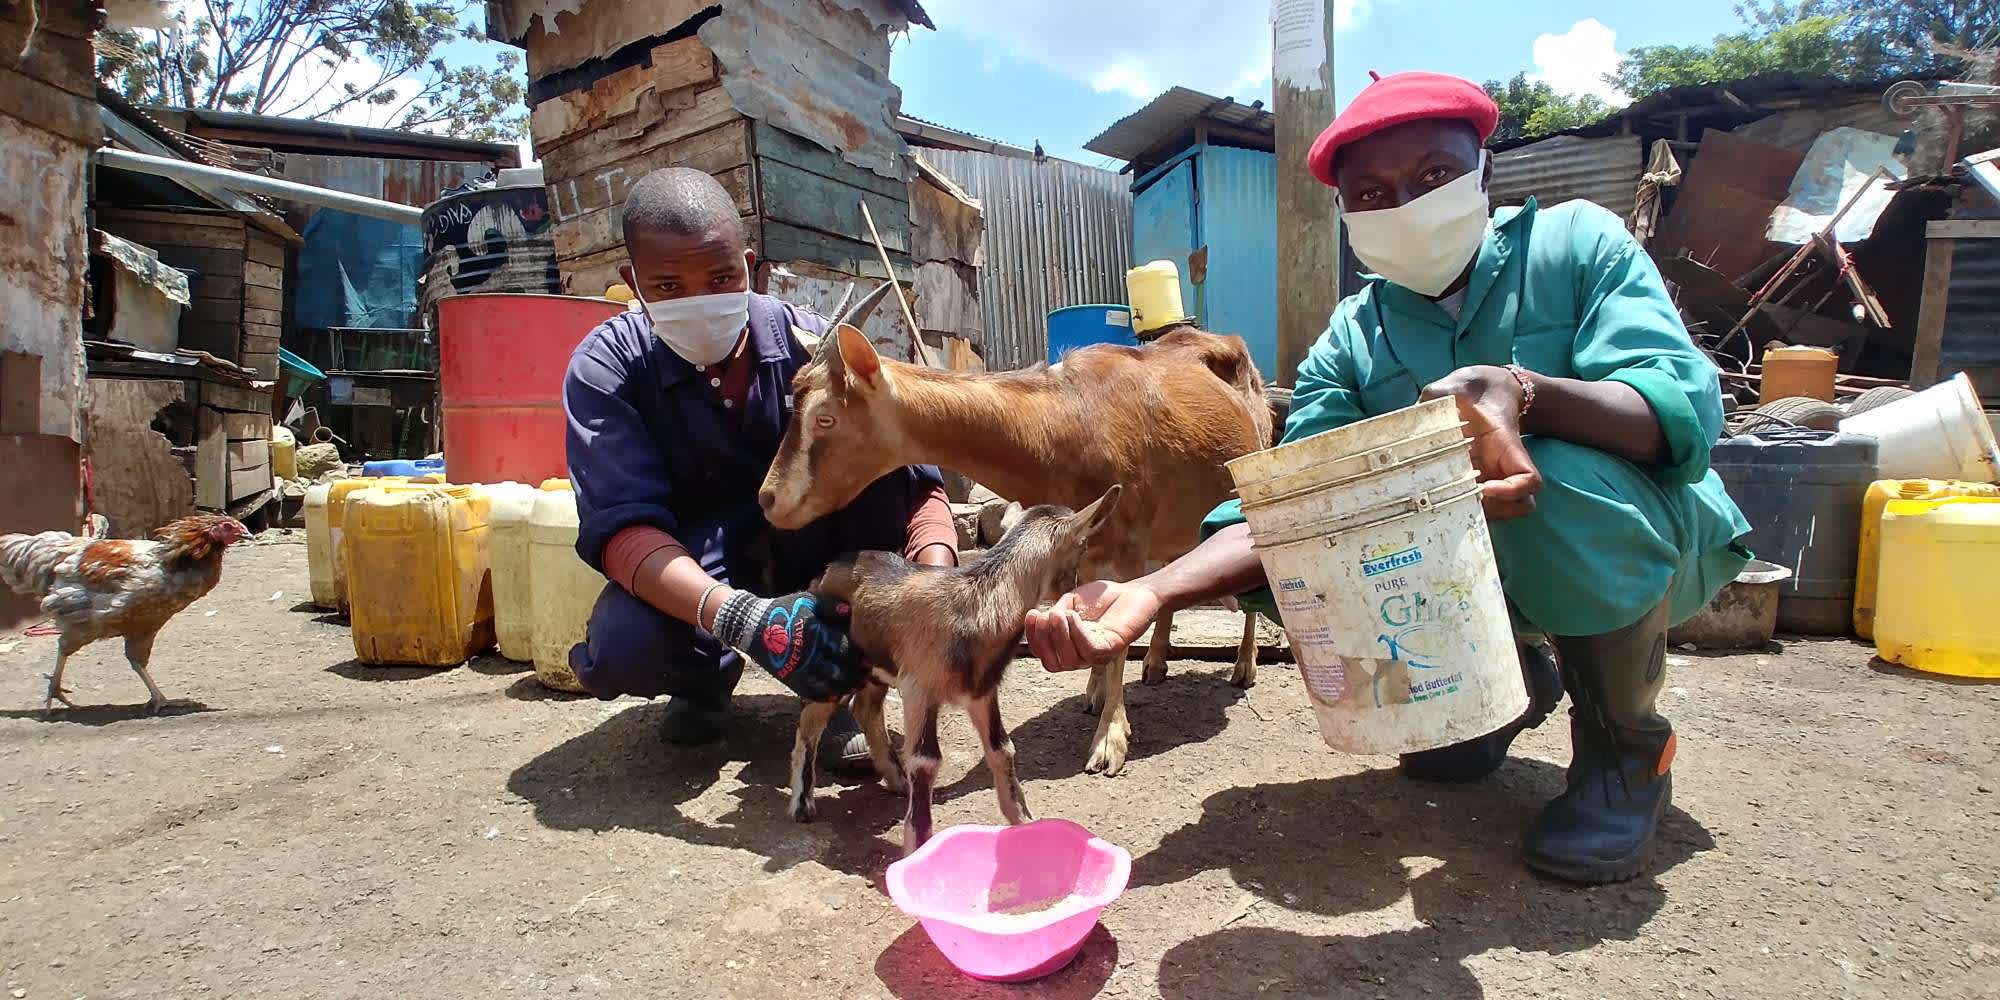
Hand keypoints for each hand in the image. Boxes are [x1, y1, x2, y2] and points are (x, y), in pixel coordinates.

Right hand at [711, 589, 868, 701]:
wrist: (753, 626)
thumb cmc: (785, 610)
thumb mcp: (808, 600)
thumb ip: (831, 606)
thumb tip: (852, 611)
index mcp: (816, 633)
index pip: (845, 649)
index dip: (859, 656)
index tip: (869, 659)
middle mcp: (809, 653)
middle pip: (840, 670)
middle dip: (856, 674)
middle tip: (866, 675)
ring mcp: (799, 669)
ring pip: (829, 684)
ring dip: (846, 687)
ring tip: (856, 685)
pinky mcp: (791, 680)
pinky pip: (812, 693)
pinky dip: (827, 695)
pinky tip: (837, 694)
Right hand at [1023, 580, 1162, 671]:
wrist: (1133, 591)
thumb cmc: (1101, 599)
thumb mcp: (1070, 603)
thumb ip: (1054, 613)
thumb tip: (1039, 621)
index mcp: (1069, 648)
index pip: (1044, 655)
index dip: (1034, 639)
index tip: (1032, 614)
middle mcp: (1081, 657)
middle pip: (1054, 664)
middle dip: (1044, 640)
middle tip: (1047, 615)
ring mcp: (1097, 656)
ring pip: (1070, 660)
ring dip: (1060, 636)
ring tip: (1061, 613)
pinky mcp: (1112, 648)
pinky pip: (1090, 650)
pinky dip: (1077, 634)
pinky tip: (1073, 616)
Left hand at [1421, 366, 1542, 520]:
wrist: (1479, 390)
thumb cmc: (1473, 389)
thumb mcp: (1455, 387)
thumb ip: (1437, 397)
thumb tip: (1415, 411)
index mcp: (1506, 447)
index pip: (1528, 480)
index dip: (1512, 491)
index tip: (1485, 487)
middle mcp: (1502, 468)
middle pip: (1516, 506)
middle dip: (1491, 511)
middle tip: (1458, 502)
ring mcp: (1490, 476)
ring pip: (1501, 511)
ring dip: (1480, 514)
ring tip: (1449, 504)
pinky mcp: (1473, 481)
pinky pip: (1476, 504)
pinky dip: (1464, 508)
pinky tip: (1438, 497)